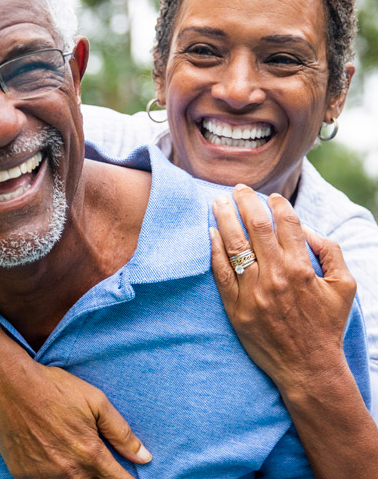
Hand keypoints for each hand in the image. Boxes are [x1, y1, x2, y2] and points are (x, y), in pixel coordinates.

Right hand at [0, 361, 150, 477]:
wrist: (10, 386)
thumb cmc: (55, 388)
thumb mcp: (95, 401)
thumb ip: (121, 432)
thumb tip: (144, 457)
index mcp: (90, 454)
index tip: (130, 478)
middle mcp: (68, 472)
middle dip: (101, 475)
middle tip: (92, 452)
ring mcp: (44, 476)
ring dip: (76, 473)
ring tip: (67, 445)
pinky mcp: (23, 475)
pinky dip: (51, 471)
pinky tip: (48, 449)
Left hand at [210, 184, 356, 391]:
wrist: (308, 367)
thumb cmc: (326, 325)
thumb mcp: (345, 287)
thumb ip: (331, 252)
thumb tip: (306, 229)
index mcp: (301, 268)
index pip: (286, 224)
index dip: (277, 204)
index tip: (270, 196)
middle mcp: (276, 276)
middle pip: (256, 227)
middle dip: (246, 201)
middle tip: (237, 188)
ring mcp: (253, 292)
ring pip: (235, 245)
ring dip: (225, 218)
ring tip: (217, 201)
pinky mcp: (236, 307)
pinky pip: (221, 273)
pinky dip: (214, 250)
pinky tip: (210, 232)